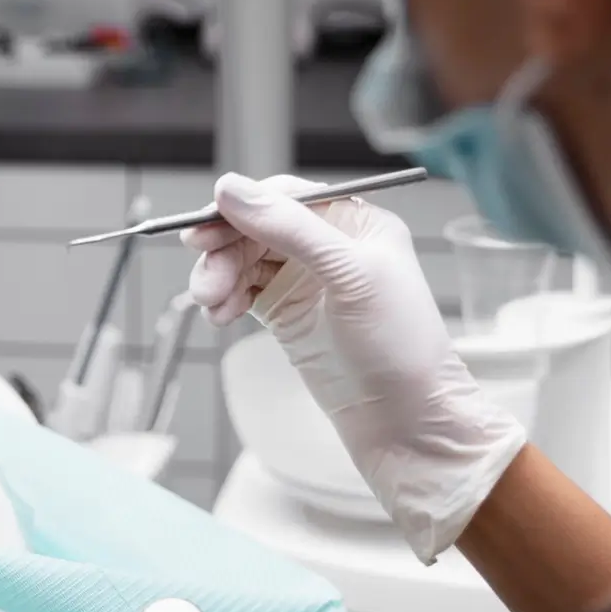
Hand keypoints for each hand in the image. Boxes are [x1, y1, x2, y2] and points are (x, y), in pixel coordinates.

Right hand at [186, 173, 526, 561]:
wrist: (405, 421)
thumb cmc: (400, 346)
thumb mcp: (350, 274)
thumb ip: (291, 228)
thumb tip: (233, 190)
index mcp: (356, 222)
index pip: (287, 196)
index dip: (243, 206)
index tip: (206, 225)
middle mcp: (330, 246)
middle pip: (258, 226)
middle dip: (225, 249)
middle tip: (205, 279)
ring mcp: (307, 280)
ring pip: (245, 259)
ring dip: (220, 275)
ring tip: (211, 303)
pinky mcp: (288, 314)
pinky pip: (243, 290)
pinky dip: (226, 298)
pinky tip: (221, 315)